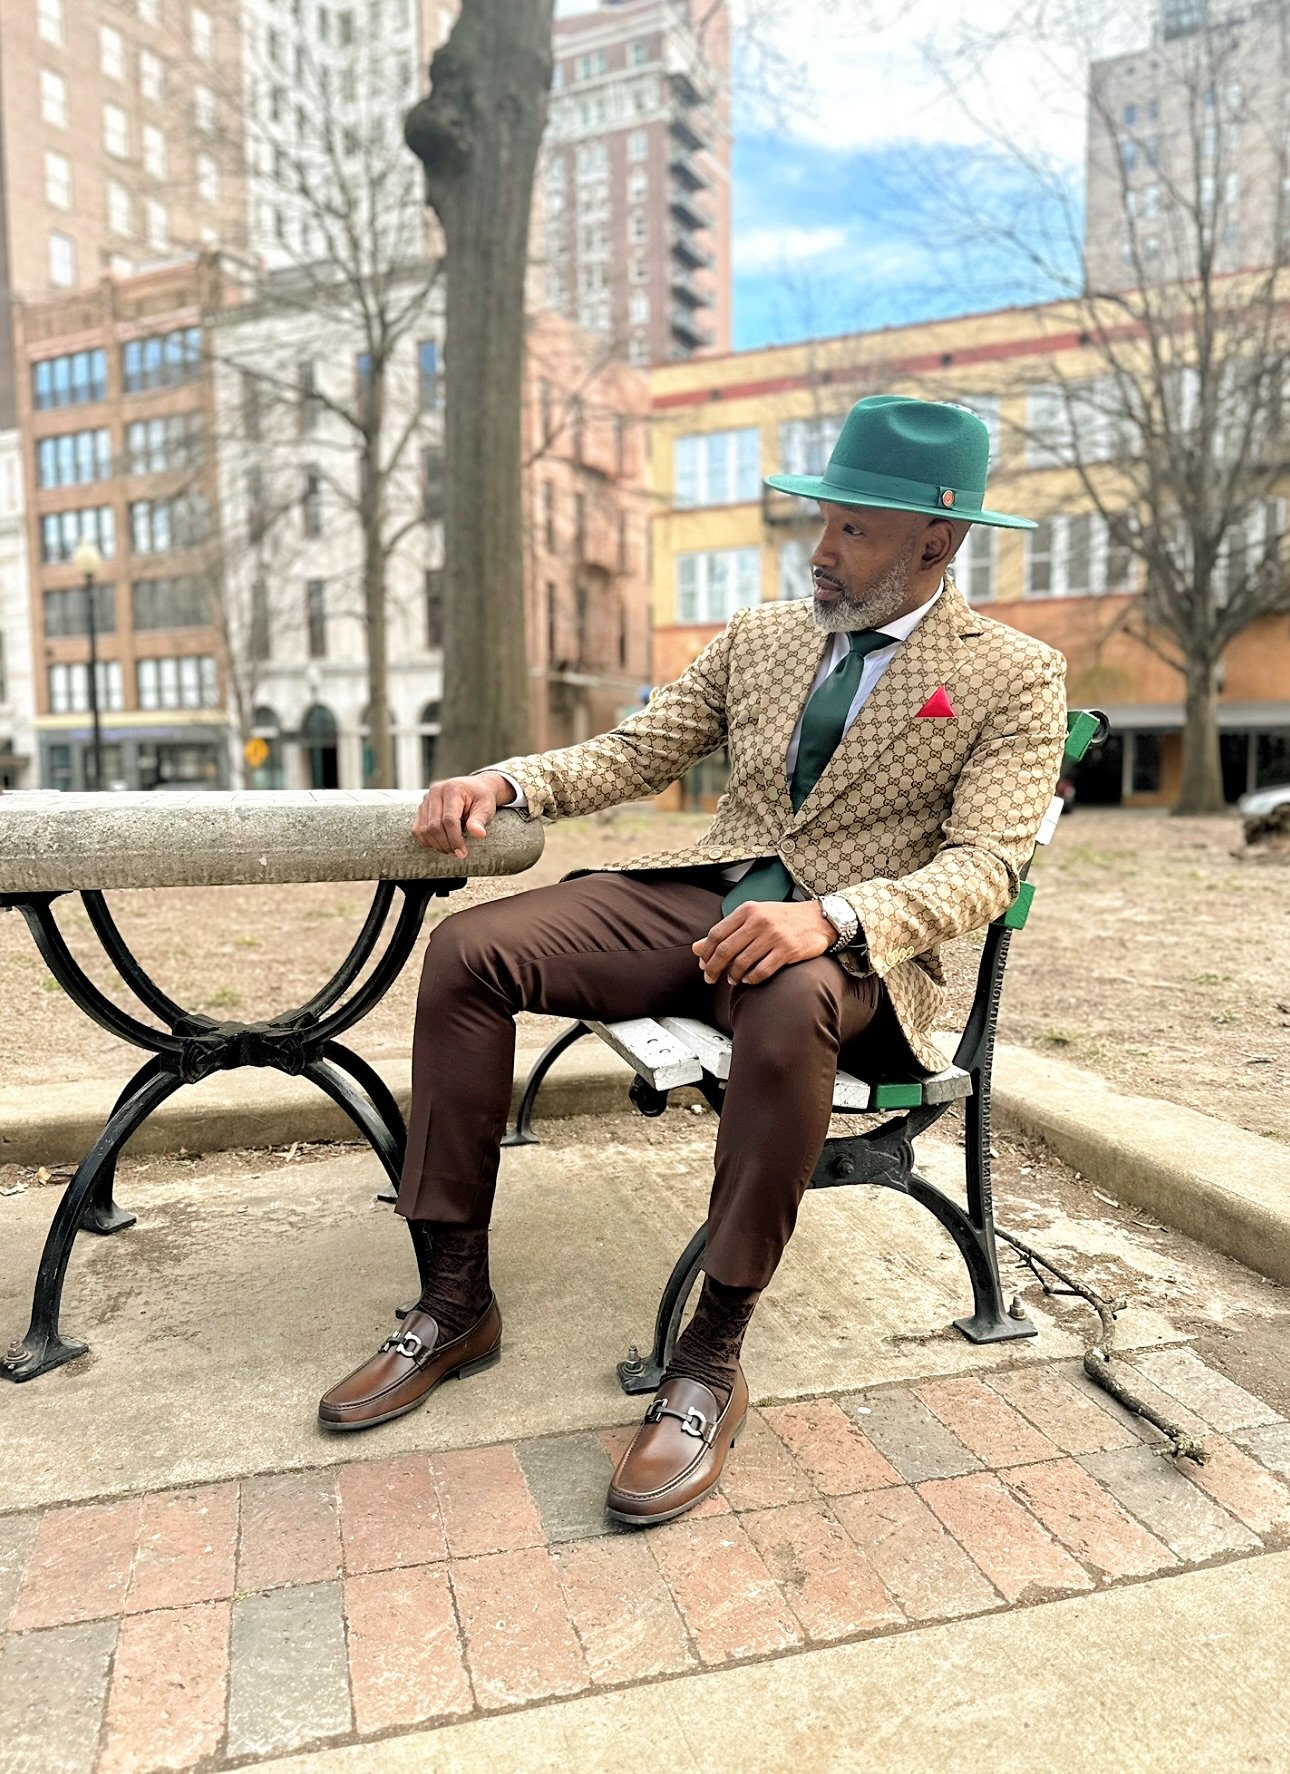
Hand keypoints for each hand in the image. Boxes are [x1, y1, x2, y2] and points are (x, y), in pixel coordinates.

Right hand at [412, 772, 514, 856]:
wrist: (475, 787)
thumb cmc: (481, 798)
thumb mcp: (485, 807)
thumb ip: (480, 820)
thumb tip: (479, 834)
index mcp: (452, 789)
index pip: (449, 819)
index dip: (455, 839)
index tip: (462, 853)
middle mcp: (435, 792)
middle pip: (434, 826)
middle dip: (446, 844)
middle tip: (458, 854)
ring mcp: (426, 799)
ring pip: (424, 830)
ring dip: (436, 845)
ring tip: (451, 850)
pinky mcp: (422, 808)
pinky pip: (417, 829)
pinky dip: (427, 841)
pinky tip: (441, 845)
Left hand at [692, 900, 834, 986]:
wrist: (818, 918)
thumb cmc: (782, 918)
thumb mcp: (753, 917)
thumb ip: (726, 931)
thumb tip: (696, 948)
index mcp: (747, 910)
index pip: (716, 934)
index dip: (706, 952)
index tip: (703, 964)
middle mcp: (759, 921)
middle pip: (725, 950)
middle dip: (713, 968)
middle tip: (710, 978)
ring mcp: (773, 936)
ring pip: (742, 962)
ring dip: (733, 975)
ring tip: (732, 979)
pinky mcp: (787, 951)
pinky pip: (761, 971)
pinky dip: (751, 979)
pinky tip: (749, 980)